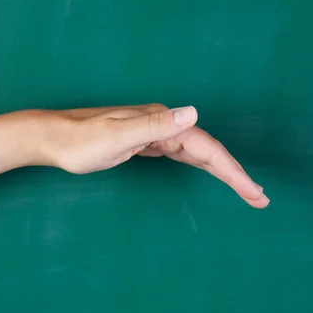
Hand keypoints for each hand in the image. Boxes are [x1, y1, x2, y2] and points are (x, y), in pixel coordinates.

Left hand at [27, 104, 268, 207]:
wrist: (53, 139)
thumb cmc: (79, 142)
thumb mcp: (116, 135)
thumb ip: (154, 126)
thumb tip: (193, 113)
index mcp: (161, 122)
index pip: (206, 148)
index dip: (232, 171)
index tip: (253, 192)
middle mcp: (163, 124)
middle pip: (208, 151)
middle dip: (235, 175)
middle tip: (259, 199)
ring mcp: (155, 134)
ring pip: (197, 154)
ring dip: (222, 171)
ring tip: (244, 190)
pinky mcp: (146, 143)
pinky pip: (182, 155)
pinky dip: (200, 166)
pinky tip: (207, 172)